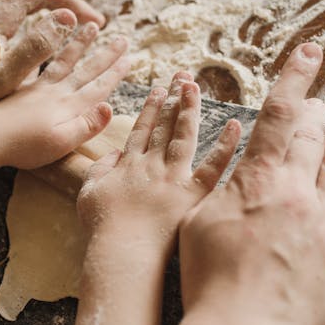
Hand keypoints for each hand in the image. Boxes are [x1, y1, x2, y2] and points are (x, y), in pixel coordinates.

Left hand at [0, 23, 128, 170]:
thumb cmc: (18, 146)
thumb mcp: (58, 143)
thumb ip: (85, 125)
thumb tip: (109, 105)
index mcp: (65, 103)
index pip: (96, 81)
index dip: (114, 71)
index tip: (129, 57)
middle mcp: (51, 90)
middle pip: (82, 65)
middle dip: (104, 52)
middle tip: (122, 38)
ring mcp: (32, 87)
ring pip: (60, 58)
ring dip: (78, 43)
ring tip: (90, 27)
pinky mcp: (15, 88)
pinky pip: (37, 62)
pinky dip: (46, 49)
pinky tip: (45, 39)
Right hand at [77, 71, 241, 252]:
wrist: (121, 249)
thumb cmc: (102, 227)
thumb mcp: (88, 193)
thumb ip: (99, 169)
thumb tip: (113, 153)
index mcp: (128, 165)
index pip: (142, 129)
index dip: (151, 108)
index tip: (159, 89)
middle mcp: (151, 165)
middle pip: (164, 125)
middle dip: (174, 98)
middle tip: (183, 75)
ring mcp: (173, 178)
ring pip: (184, 136)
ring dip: (191, 109)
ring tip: (197, 87)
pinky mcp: (192, 194)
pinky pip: (212, 167)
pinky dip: (225, 146)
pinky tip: (236, 126)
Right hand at [178, 43, 324, 324]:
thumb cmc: (209, 280)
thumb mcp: (198, 222)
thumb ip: (222, 186)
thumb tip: (237, 160)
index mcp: (258, 181)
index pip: (280, 115)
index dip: (294, 77)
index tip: (308, 52)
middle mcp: (297, 191)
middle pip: (314, 134)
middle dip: (320, 105)